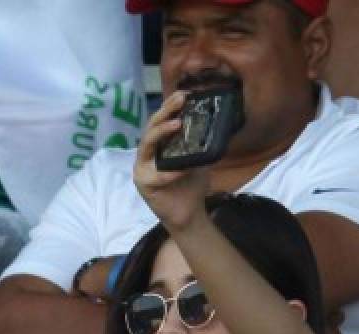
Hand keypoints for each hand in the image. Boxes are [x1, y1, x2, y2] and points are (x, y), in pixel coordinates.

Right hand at [133, 91, 210, 232]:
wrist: (189, 213)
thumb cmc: (191, 185)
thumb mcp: (198, 160)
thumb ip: (200, 145)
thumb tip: (216, 124)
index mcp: (159, 144)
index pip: (162, 121)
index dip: (170, 107)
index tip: (185, 94)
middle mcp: (147, 152)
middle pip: (152, 127)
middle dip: (165, 112)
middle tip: (180, 100)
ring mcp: (142, 167)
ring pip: (147, 145)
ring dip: (162, 133)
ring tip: (177, 124)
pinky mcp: (143, 183)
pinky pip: (156, 175)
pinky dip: (171, 172)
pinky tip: (183, 169)